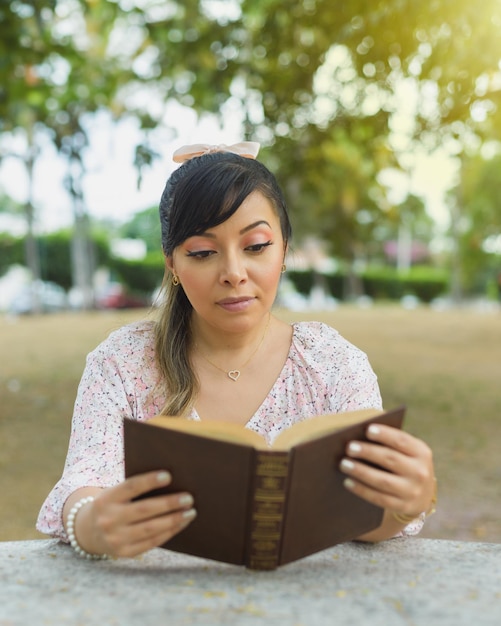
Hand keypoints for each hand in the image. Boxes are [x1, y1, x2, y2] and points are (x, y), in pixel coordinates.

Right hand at [65, 471, 195, 558]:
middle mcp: (109, 519)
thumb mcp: (115, 494)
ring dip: (174, 520)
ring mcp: (116, 538)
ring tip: (190, 512)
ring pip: (151, 528)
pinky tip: (181, 524)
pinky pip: (151, 542)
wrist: (89, 532)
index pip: (130, 487)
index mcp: (106, 499)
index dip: (149, 481)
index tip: (169, 476)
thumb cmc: (112, 505)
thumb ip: (135, 489)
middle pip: (144, 510)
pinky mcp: (125, 552)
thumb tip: (172, 483)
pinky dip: (169, 532)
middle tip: (189, 498)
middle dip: (169, 504)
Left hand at [339, 424, 434, 521]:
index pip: (402, 440)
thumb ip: (391, 443)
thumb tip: (360, 436)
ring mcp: (412, 491)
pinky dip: (361, 490)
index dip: (385, 434)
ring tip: (344, 464)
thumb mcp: (408, 451)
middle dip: (368, 452)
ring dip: (361, 472)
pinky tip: (348, 482)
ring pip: (383, 481)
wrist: (423, 494)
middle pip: (390, 459)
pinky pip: (379, 498)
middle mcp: (420, 472)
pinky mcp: (403, 506)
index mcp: (421, 452)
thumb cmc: (406, 463)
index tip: (368, 430)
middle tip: (349, 448)